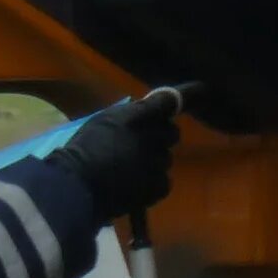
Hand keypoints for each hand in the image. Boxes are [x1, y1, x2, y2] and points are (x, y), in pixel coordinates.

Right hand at [49, 95, 179, 219]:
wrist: (75, 186)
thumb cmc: (80, 151)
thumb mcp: (102, 122)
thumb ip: (127, 117)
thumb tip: (143, 113)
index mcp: (136, 117)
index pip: (169, 102)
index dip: (188, 95)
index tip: (202, 90)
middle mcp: (152, 136)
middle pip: (172, 132)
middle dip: (162, 137)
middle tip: (144, 146)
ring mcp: (157, 162)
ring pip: (166, 159)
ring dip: (154, 162)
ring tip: (131, 172)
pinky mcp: (158, 186)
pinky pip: (165, 181)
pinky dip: (153, 184)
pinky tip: (136, 188)